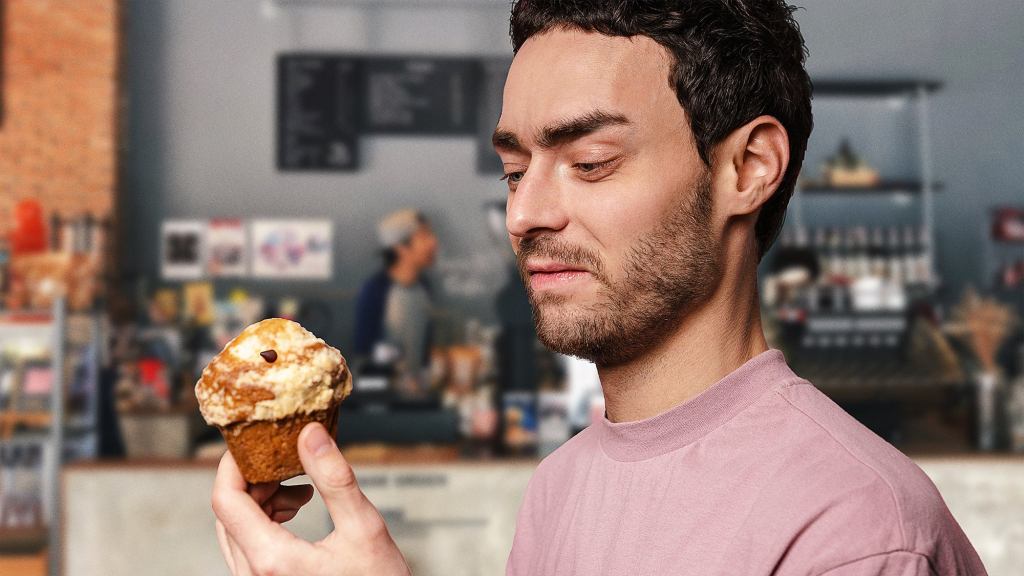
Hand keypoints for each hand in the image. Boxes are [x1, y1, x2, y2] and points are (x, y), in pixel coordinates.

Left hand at [212, 423, 411, 575]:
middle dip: (255, 480)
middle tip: (289, 462)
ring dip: (262, 500)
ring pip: (236, 530)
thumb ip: (334, 479)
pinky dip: (266, 520)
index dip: (233, 465)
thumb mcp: (363, 527)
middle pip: (229, 513)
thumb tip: (310, 435)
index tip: (254, 442)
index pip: (226, 501)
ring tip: (302, 490)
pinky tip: (298, 510)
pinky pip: (248, 547)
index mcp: (272, 561)